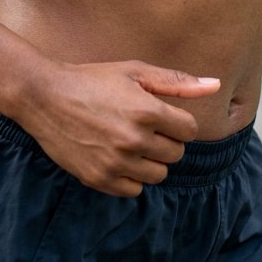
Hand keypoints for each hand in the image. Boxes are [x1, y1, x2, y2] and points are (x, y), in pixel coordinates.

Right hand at [20, 59, 219, 196]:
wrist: (46, 96)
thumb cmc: (93, 79)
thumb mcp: (134, 71)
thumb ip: (177, 81)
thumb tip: (215, 85)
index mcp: (146, 110)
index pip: (189, 130)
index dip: (178, 121)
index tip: (162, 114)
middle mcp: (134, 139)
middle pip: (175, 154)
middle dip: (166, 140)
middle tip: (144, 126)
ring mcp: (116, 162)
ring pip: (157, 175)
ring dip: (150, 161)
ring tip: (131, 141)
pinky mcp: (99, 179)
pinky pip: (134, 190)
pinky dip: (131, 176)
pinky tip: (117, 155)